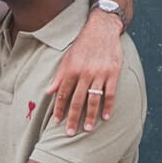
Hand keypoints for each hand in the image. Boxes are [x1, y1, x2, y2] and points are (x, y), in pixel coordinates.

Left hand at [46, 9, 122, 135]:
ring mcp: (99, 73)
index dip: (59, 108)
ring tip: (87, 129)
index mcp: (71, 69)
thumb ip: (59, 76)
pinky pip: (110, 93)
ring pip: (93, 99)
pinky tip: (105, 117)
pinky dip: (108, 106)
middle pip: (77, 100)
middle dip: (73, 117)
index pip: (63, 93)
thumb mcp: (67, 58)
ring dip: (90, 116)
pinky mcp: (113, 73)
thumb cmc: (83, 45)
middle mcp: (84, 73)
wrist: (102, 29)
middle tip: (70, 133)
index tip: (57, 122)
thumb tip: (48, 91)